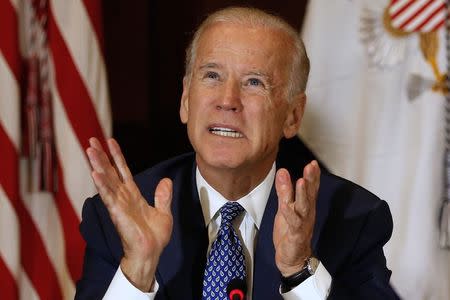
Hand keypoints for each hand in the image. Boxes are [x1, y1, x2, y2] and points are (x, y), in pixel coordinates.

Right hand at [86, 137, 172, 290]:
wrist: (151, 253)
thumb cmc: (155, 236)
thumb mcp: (164, 212)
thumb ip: (163, 196)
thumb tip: (166, 180)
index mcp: (133, 195)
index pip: (123, 171)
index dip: (117, 156)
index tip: (110, 141)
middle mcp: (123, 197)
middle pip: (110, 171)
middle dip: (101, 156)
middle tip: (91, 140)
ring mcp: (118, 204)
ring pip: (106, 180)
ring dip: (98, 165)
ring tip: (89, 150)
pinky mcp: (117, 213)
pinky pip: (108, 196)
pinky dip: (102, 184)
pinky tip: (95, 173)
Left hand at [273, 160, 319, 275]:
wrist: (292, 258)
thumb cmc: (289, 231)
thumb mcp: (284, 208)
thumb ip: (284, 191)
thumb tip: (282, 171)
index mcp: (305, 206)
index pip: (311, 189)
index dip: (313, 176)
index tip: (313, 163)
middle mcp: (307, 213)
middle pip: (310, 195)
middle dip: (311, 180)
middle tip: (311, 166)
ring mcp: (302, 224)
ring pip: (304, 207)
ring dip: (303, 194)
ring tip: (302, 181)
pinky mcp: (296, 234)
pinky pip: (293, 223)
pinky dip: (289, 214)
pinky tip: (285, 206)